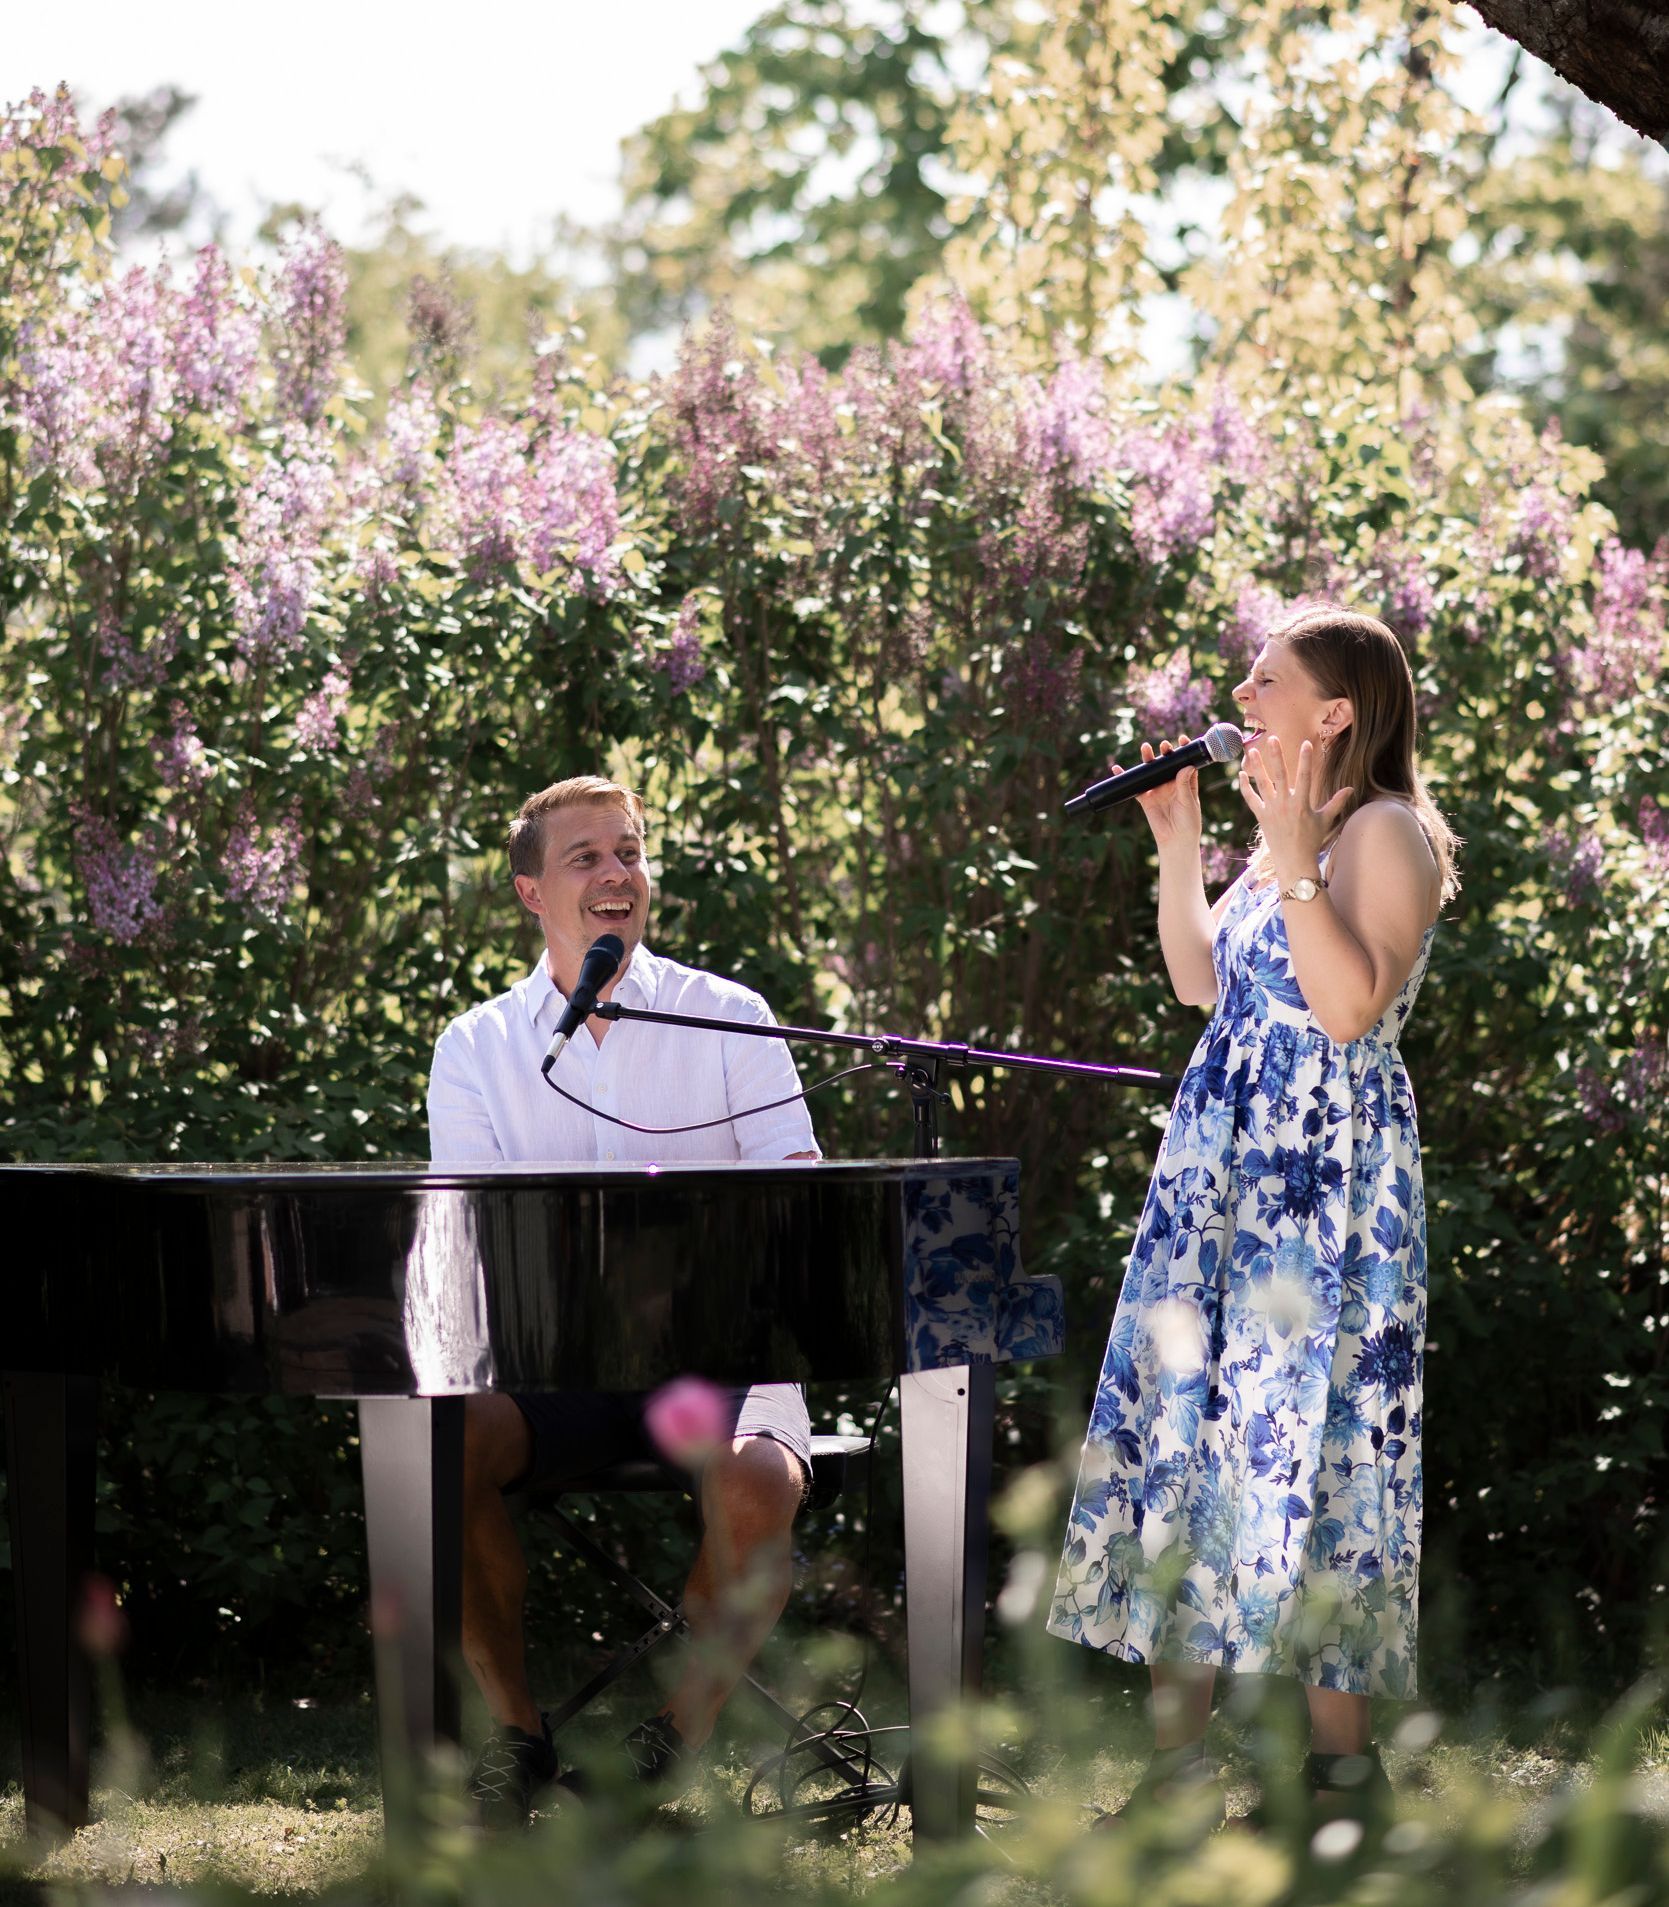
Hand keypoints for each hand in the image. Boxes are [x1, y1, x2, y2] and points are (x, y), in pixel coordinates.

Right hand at [1121, 734, 1201, 852]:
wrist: (1176, 840)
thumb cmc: (1189, 821)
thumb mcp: (1189, 801)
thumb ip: (1185, 784)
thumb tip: (1185, 766)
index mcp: (1185, 782)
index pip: (1184, 762)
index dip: (1184, 750)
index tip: (1182, 739)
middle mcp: (1171, 783)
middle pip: (1166, 763)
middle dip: (1165, 752)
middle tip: (1164, 746)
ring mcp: (1157, 789)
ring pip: (1151, 771)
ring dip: (1147, 759)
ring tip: (1145, 748)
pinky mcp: (1145, 798)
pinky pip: (1134, 785)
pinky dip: (1125, 777)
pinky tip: (1118, 769)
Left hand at [1237, 735, 1351, 881]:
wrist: (1294, 862)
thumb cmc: (1312, 841)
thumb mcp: (1326, 820)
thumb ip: (1337, 803)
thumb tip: (1351, 789)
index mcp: (1302, 804)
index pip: (1305, 776)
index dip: (1306, 759)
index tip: (1306, 743)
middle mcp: (1285, 805)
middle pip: (1280, 775)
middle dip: (1276, 756)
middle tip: (1272, 738)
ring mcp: (1271, 810)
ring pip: (1262, 784)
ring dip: (1256, 767)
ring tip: (1250, 750)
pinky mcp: (1261, 816)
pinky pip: (1251, 799)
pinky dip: (1245, 787)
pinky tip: (1242, 774)